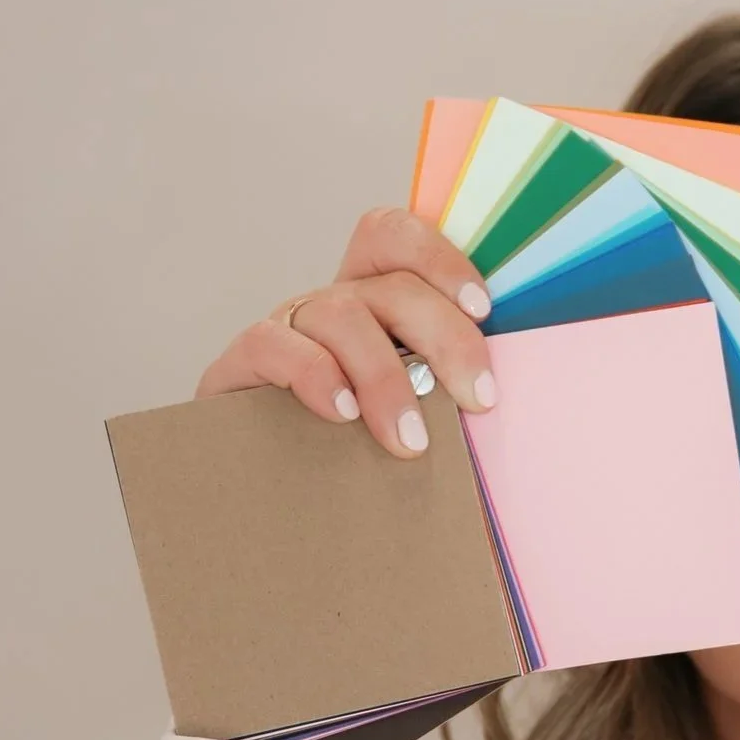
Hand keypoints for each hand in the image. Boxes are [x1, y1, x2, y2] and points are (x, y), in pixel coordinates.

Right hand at [196, 206, 497, 457]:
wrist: (267, 500)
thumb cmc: (354, 453)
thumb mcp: (409, 412)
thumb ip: (445, 389)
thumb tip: (496, 397)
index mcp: (374, 302)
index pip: (398, 239)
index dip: (442, 260)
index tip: (482, 309)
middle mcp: (333, 304)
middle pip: (392, 286)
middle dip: (445, 338)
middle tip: (477, 398)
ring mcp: (287, 328)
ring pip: (342, 317)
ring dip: (386, 378)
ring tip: (411, 440)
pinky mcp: (243, 362)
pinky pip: (276, 345)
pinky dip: (315, 376)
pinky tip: (342, 416)